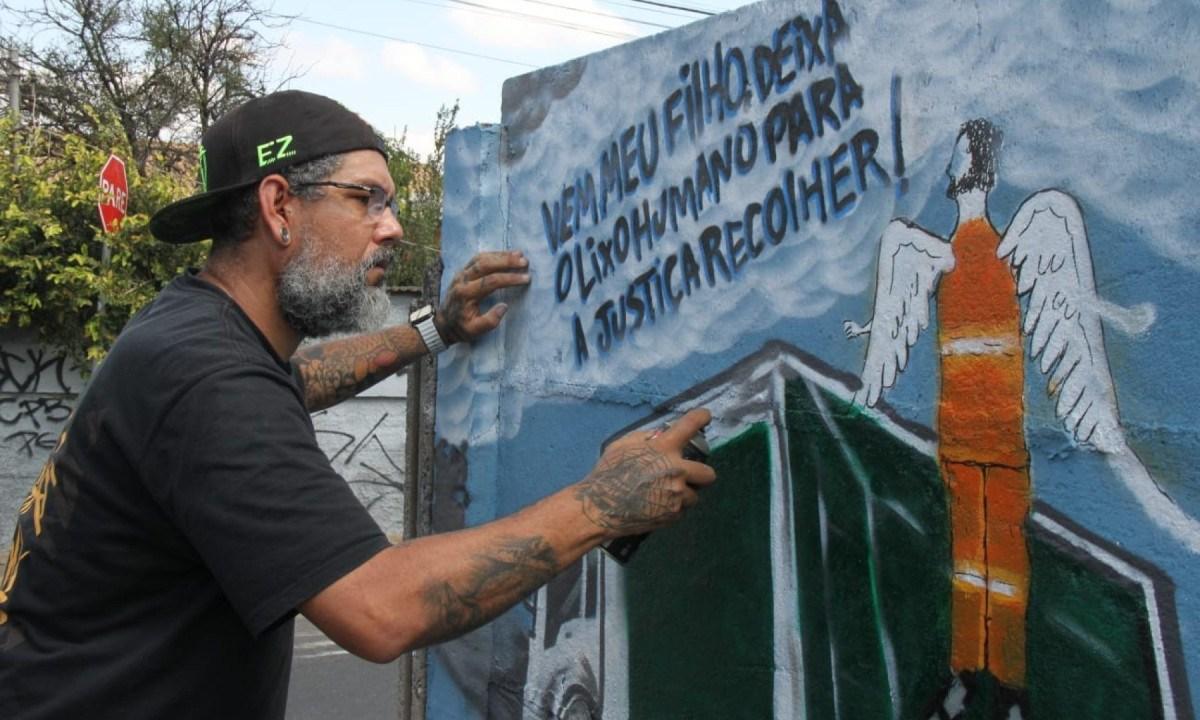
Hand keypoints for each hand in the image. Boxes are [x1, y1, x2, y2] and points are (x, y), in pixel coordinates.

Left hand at [435, 251, 530, 343]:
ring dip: (501, 255)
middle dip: (507, 261)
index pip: (490, 281)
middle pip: (485, 264)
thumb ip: (489, 321)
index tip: (526, 278)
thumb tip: (504, 306)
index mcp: (465, 294)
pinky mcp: (462, 271)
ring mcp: (461, 273)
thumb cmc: (461, 328)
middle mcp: (462, 280)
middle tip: (524, 261)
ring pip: (481, 258)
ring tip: (519, 255)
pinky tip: (506, 254)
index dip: (509, 279)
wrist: (442, 324)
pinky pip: (478, 258)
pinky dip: (493, 254)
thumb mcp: (474, 331)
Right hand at [574, 408, 716, 538]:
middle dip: (701, 474)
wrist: (599, 507)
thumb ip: (646, 438)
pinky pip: (681, 509)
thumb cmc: (608, 473)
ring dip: (683, 494)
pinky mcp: (673, 515)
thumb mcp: (623, 445)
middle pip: (709, 473)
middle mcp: (677, 470)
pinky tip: (655, 505)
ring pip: (694, 495)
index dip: (701, 417)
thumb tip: (662, 435)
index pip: (690, 425)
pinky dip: (672, 507)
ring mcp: (677, 495)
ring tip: (664, 494)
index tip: (705, 416)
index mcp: (664, 448)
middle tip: (688, 475)